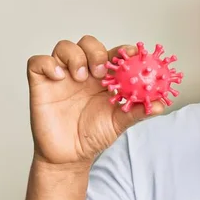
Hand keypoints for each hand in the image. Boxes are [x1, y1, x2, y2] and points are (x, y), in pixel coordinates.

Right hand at [27, 35, 165, 165]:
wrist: (69, 156)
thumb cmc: (94, 136)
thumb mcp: (119, 123)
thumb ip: (138, 112)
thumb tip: (161, 105)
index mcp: (104, 78)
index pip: (113, 54)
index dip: (123, 50)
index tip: (133, 53)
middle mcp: (83, 72)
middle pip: (88, 44)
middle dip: (96, 51)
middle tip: (100, 71)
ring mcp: (61, 76)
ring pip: (64, 47)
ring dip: (75, 56)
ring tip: (81, 77)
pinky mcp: (41, 83)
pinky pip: (38, 62)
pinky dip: (48, 64)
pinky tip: (59, 77)